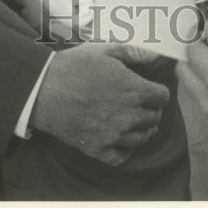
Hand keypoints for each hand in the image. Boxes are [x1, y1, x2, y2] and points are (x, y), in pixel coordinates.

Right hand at [30, 43, 169, 164]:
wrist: (45, 89)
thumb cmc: (75, 66)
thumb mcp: (106, 50)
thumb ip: (135, 54)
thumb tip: (157, 58)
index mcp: (133, 90)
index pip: (162, 97)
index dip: (158, 92)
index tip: (151, 90)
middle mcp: (128, 116)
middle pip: (154, 118)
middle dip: (152, 110)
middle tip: (143, 104)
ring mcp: (114, 136)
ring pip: (142, 138)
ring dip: (143, 129)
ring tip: (138, 122)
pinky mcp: (98, 149)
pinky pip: (122, 157)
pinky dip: (127, 151)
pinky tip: (124, 141)